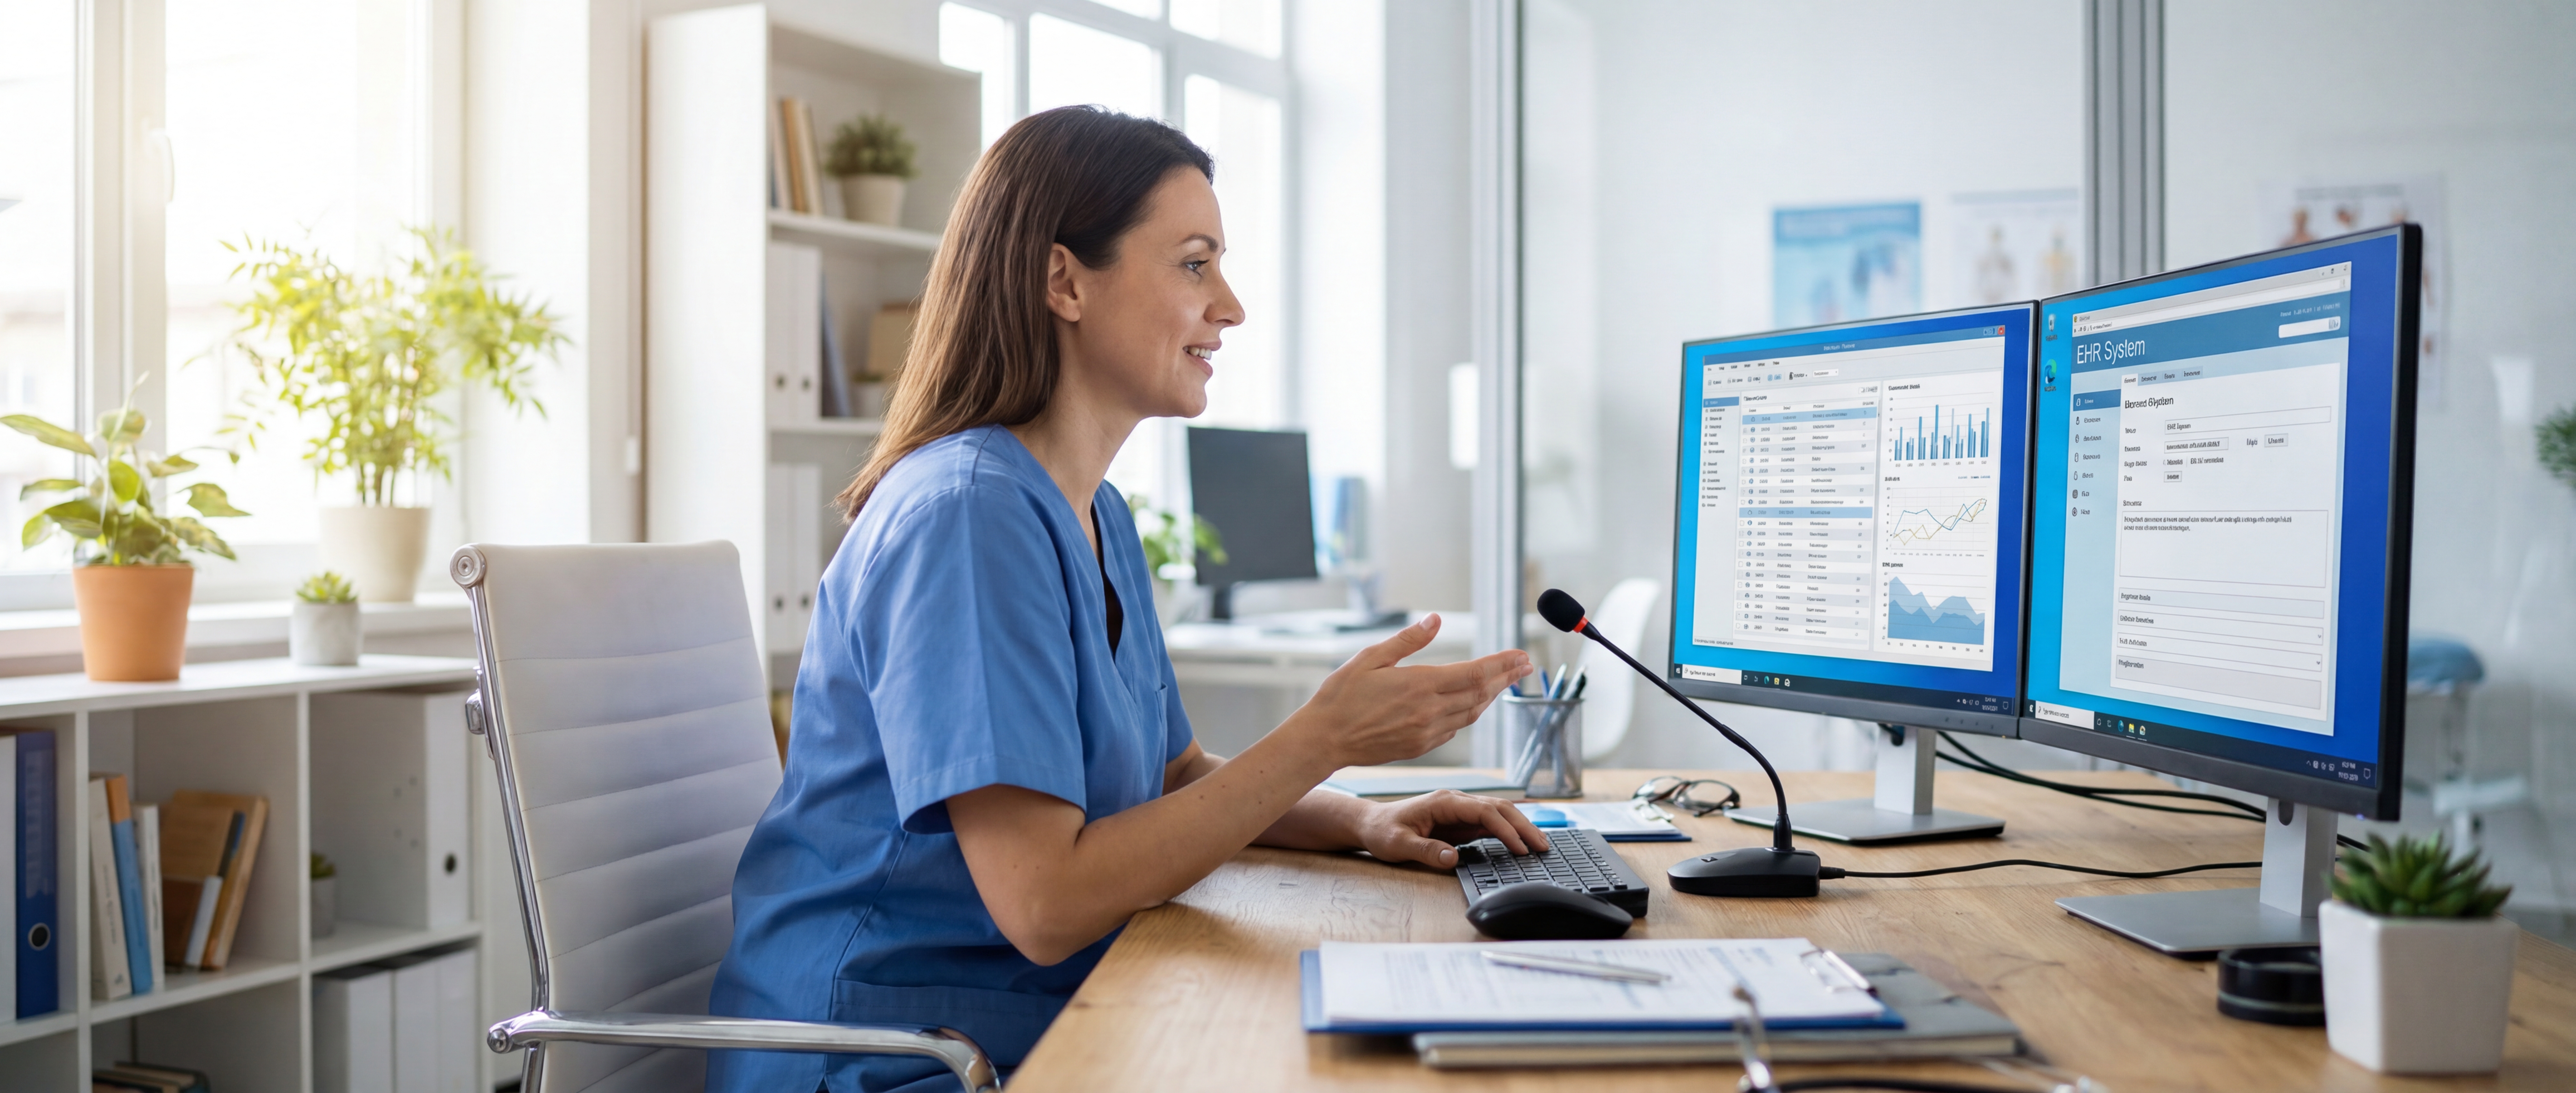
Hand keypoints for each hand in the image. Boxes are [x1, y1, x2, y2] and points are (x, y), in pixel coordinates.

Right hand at [1278, 614, 1532, 769]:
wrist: (1323, 740)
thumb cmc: (1340, 695)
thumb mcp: (1370, 658)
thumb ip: (1408, 640)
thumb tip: (1435, 620)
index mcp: (1420, 685)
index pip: (1474, 673)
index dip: (1502, 664)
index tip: (1521, 655)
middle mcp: (1429, 711)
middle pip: (1481, 693)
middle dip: (1506, 678)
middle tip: (1526, 665)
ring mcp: (1427, 732)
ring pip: (1471, 713)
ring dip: (1492, 696)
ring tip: (1506, 682)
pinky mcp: (1420, 746)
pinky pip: (1454, 728)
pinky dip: (1469, 713)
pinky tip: (1472, 704)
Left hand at [1354, 790, 1550, 868]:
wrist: (1371, 824)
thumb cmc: (1382, 831)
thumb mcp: (1397, 844)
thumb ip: (1425, 850)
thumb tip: (1452, 858)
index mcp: (1444, 802)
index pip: (1484, 811)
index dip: (1505, 829)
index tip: (1520, 848)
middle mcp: (1456, 802)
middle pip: (1499, 808)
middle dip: (1523, 826)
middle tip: (1543, 847)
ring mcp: (1460, 811)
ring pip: (1499, 813)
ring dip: (1520, 827)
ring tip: (1540, 846)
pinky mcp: (1461, 822)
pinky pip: (1491, 824)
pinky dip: (1509, 832)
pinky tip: (1522, 843)